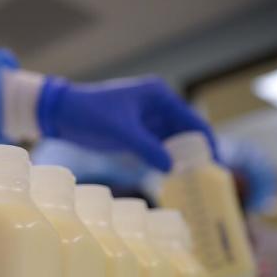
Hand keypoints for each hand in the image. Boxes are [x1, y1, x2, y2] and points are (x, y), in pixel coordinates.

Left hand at [37, 76, 213, 170]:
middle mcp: (157, 106)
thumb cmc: (89, 113)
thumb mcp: (120, 131)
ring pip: (172, 142)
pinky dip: (164, 161)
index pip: (192, 120)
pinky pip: (157, 148)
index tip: (216, 163)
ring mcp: (147, 120)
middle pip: (185, 132)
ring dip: (181, 159)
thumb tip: (171, 167)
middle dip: (196, 153)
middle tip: (207, 178)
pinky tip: (171, 177)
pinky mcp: (135, 133)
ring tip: (192, 181)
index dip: (206, 142)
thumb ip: (147, 148)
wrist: (61, 113)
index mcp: (158, 96)